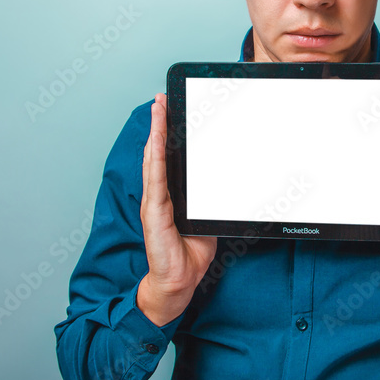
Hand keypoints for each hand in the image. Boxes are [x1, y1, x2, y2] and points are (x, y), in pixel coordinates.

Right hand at [137, 93, 216, 326]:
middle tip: (160, 98)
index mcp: (171, 193)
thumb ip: (210, 197)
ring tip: (157, 109)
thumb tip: (226, 178)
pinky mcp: (155, 213)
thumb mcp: (206, 216)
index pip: (169, 157)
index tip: (170, 109)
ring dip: (155, 133)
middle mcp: (160, 194)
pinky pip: (155, 180)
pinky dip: (155, 158)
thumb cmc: (191, 252)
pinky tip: (156, 140)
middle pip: (158, 152)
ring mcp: (155, 202)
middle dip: (159, 124)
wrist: (179, 282)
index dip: (168, 132)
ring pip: (154, 160)